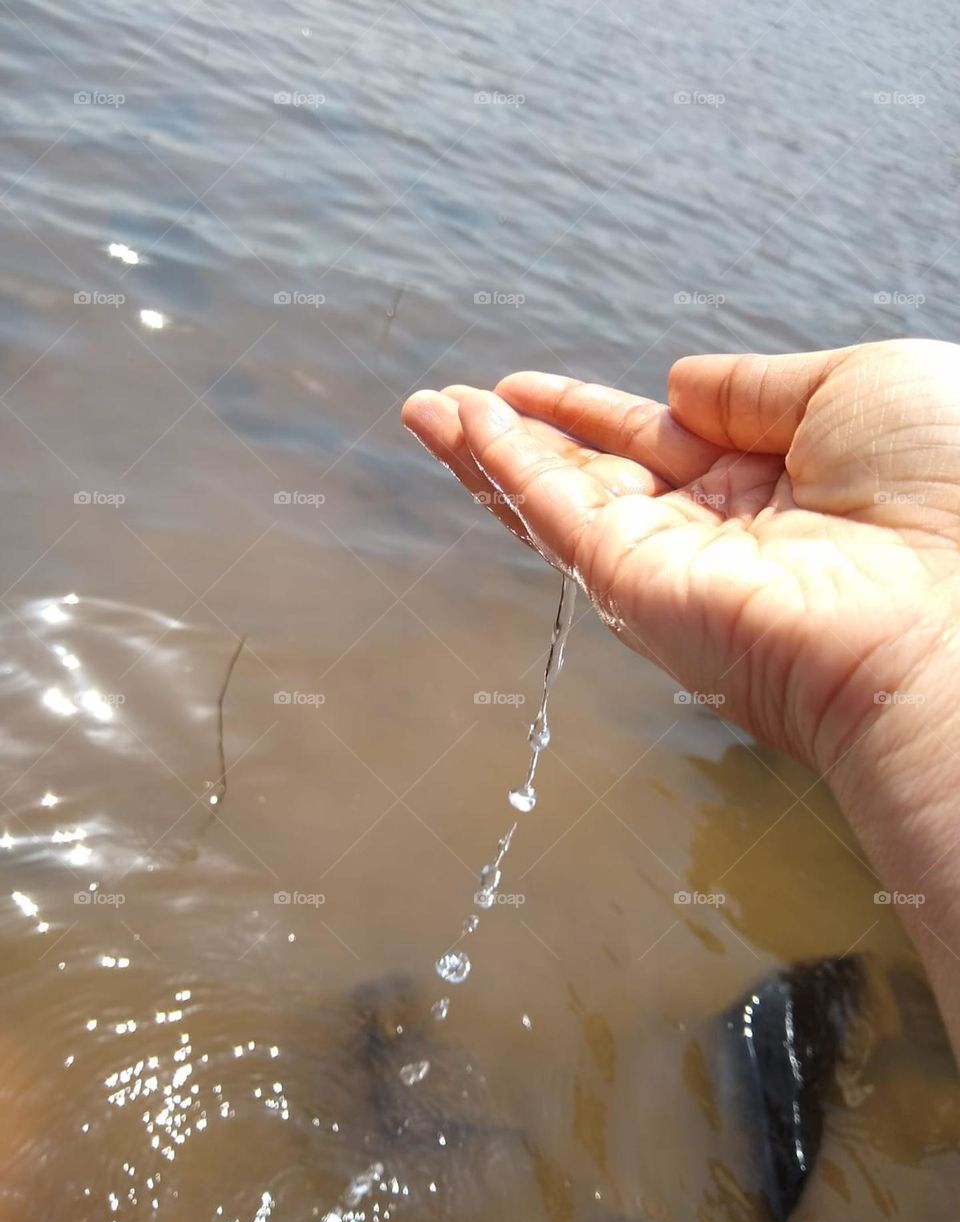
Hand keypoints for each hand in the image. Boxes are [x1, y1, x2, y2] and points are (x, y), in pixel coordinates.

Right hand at [403, 340, 959, 774]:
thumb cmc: (948, 487)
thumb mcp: (855, 387)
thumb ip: (754, 386)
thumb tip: (676, 383)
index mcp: (776, 482)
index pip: (662, 438)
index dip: (594, 410)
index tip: (534, 390)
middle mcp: (718, 532)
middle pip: (596, 474)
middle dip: (523, 436)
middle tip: (454, 404)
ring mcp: (676, 568)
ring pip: (560, 501)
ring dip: (488, 455)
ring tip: (427, 411)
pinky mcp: (641, 592)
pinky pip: (559, 517)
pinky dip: (505, 471)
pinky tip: (462, 429)